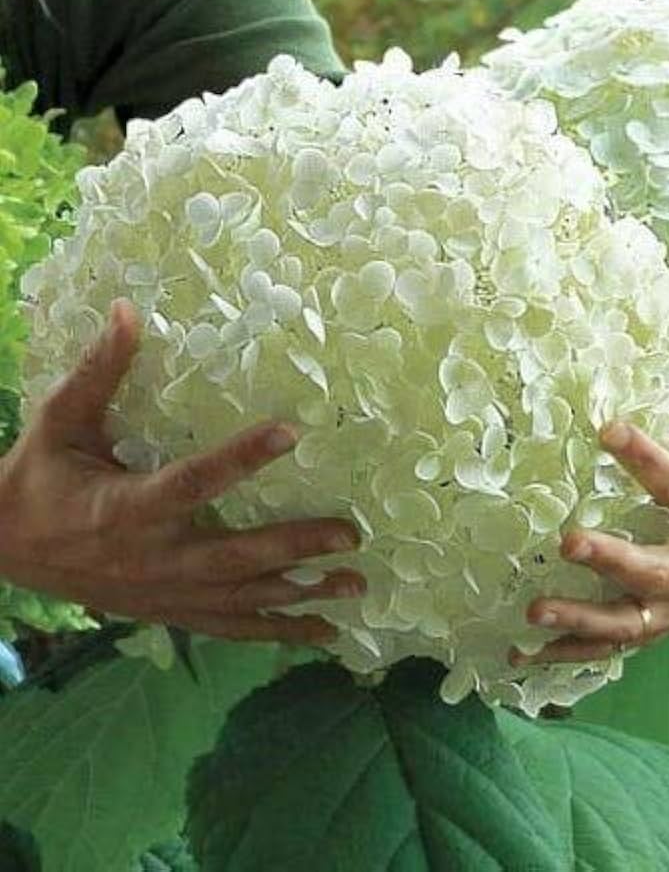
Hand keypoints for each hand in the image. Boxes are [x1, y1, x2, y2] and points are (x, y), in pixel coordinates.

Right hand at [0, 298, 364, 643]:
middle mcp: (153, 559)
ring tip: (356, 585)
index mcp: (127, 508)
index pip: (193, 481)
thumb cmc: (39, 480)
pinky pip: (232, 629)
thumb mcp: (60, 423)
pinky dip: (279, 633)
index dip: (242, 457)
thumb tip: (126, 309)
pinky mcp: (171, 613)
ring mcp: (166, 594)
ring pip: (243, 600)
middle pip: (235, 556)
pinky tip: (324, 635)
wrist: (2, 550)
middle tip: (349, 535)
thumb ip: (97, 372)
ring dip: (303, 595)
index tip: (293, 432)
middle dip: (295, 546)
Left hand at [512, 312, 668, 665]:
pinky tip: (514, 656)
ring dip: (581, 621)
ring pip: (627, 622)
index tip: (605, 427)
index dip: (647, 458)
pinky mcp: (647, 631)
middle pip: (655, 569)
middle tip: (567, 542)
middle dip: (613, 560)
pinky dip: (562, 657)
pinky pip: (604, 650)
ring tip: (533, 611)